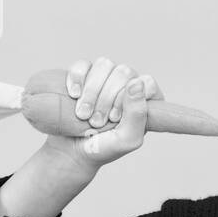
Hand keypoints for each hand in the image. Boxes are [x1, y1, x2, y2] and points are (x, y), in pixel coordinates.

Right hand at [44, 57, 165, 170]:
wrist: (71, 152)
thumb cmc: (104, 148)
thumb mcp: (127, 139)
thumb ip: (138, 114)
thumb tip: (136, 83)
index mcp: (145, 100)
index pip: (146, 82)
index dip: (128, 99)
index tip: (114, 118)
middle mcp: (128, 86)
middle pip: (124, 72)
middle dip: (106, 98)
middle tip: (95, 122)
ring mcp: (106, 78)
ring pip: (104, 65)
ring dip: (91, 91)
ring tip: (83, 114)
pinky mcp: (84, 75)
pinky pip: (82, 65)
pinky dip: (77, 79)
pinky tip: (73, 95)